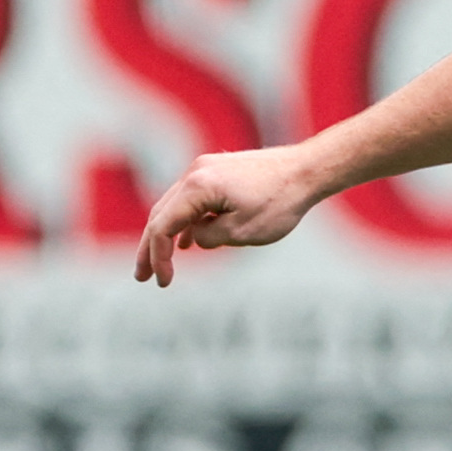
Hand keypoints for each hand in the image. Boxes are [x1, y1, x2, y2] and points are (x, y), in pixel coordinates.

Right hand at [133, 146, 325, 285]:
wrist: (309, 169)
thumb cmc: (280, 202)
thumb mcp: (242, 232)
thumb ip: (208, 238)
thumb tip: (194, 238)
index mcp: (197, 187)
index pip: (162, 227)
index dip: (158, 257)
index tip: (163, 281)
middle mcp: (195, 172)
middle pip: (161, 215)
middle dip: (150, 248)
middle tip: (142, 276)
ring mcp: (206, 169)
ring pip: (176, 207)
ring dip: (167, 235)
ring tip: (160, 264)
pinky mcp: (219, 171)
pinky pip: (194, 200)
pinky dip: (188, 222)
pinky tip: (187, 243)